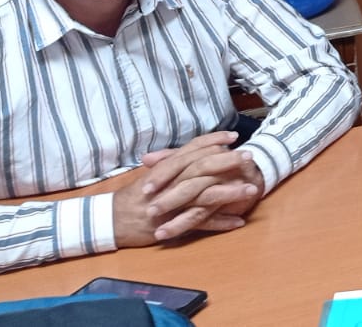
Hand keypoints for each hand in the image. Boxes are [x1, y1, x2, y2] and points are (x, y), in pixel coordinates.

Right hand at [112, 132, 261, 246]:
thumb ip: (172, 162)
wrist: (110, 221)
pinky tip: (238, 221)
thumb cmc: (133, 197)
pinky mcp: (171, 225)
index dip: (213, 140)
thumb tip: (198, 150)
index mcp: (165, 168)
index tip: (234, 136)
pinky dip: (220, 223)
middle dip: (228, 162)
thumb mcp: (152, 175)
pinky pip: (199, 223)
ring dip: (230, 192)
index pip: (192, 149)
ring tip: (252, 190)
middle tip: (250, 158)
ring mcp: (171, 204)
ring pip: (204, 195)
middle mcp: (169, 183)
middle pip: (202, 168)